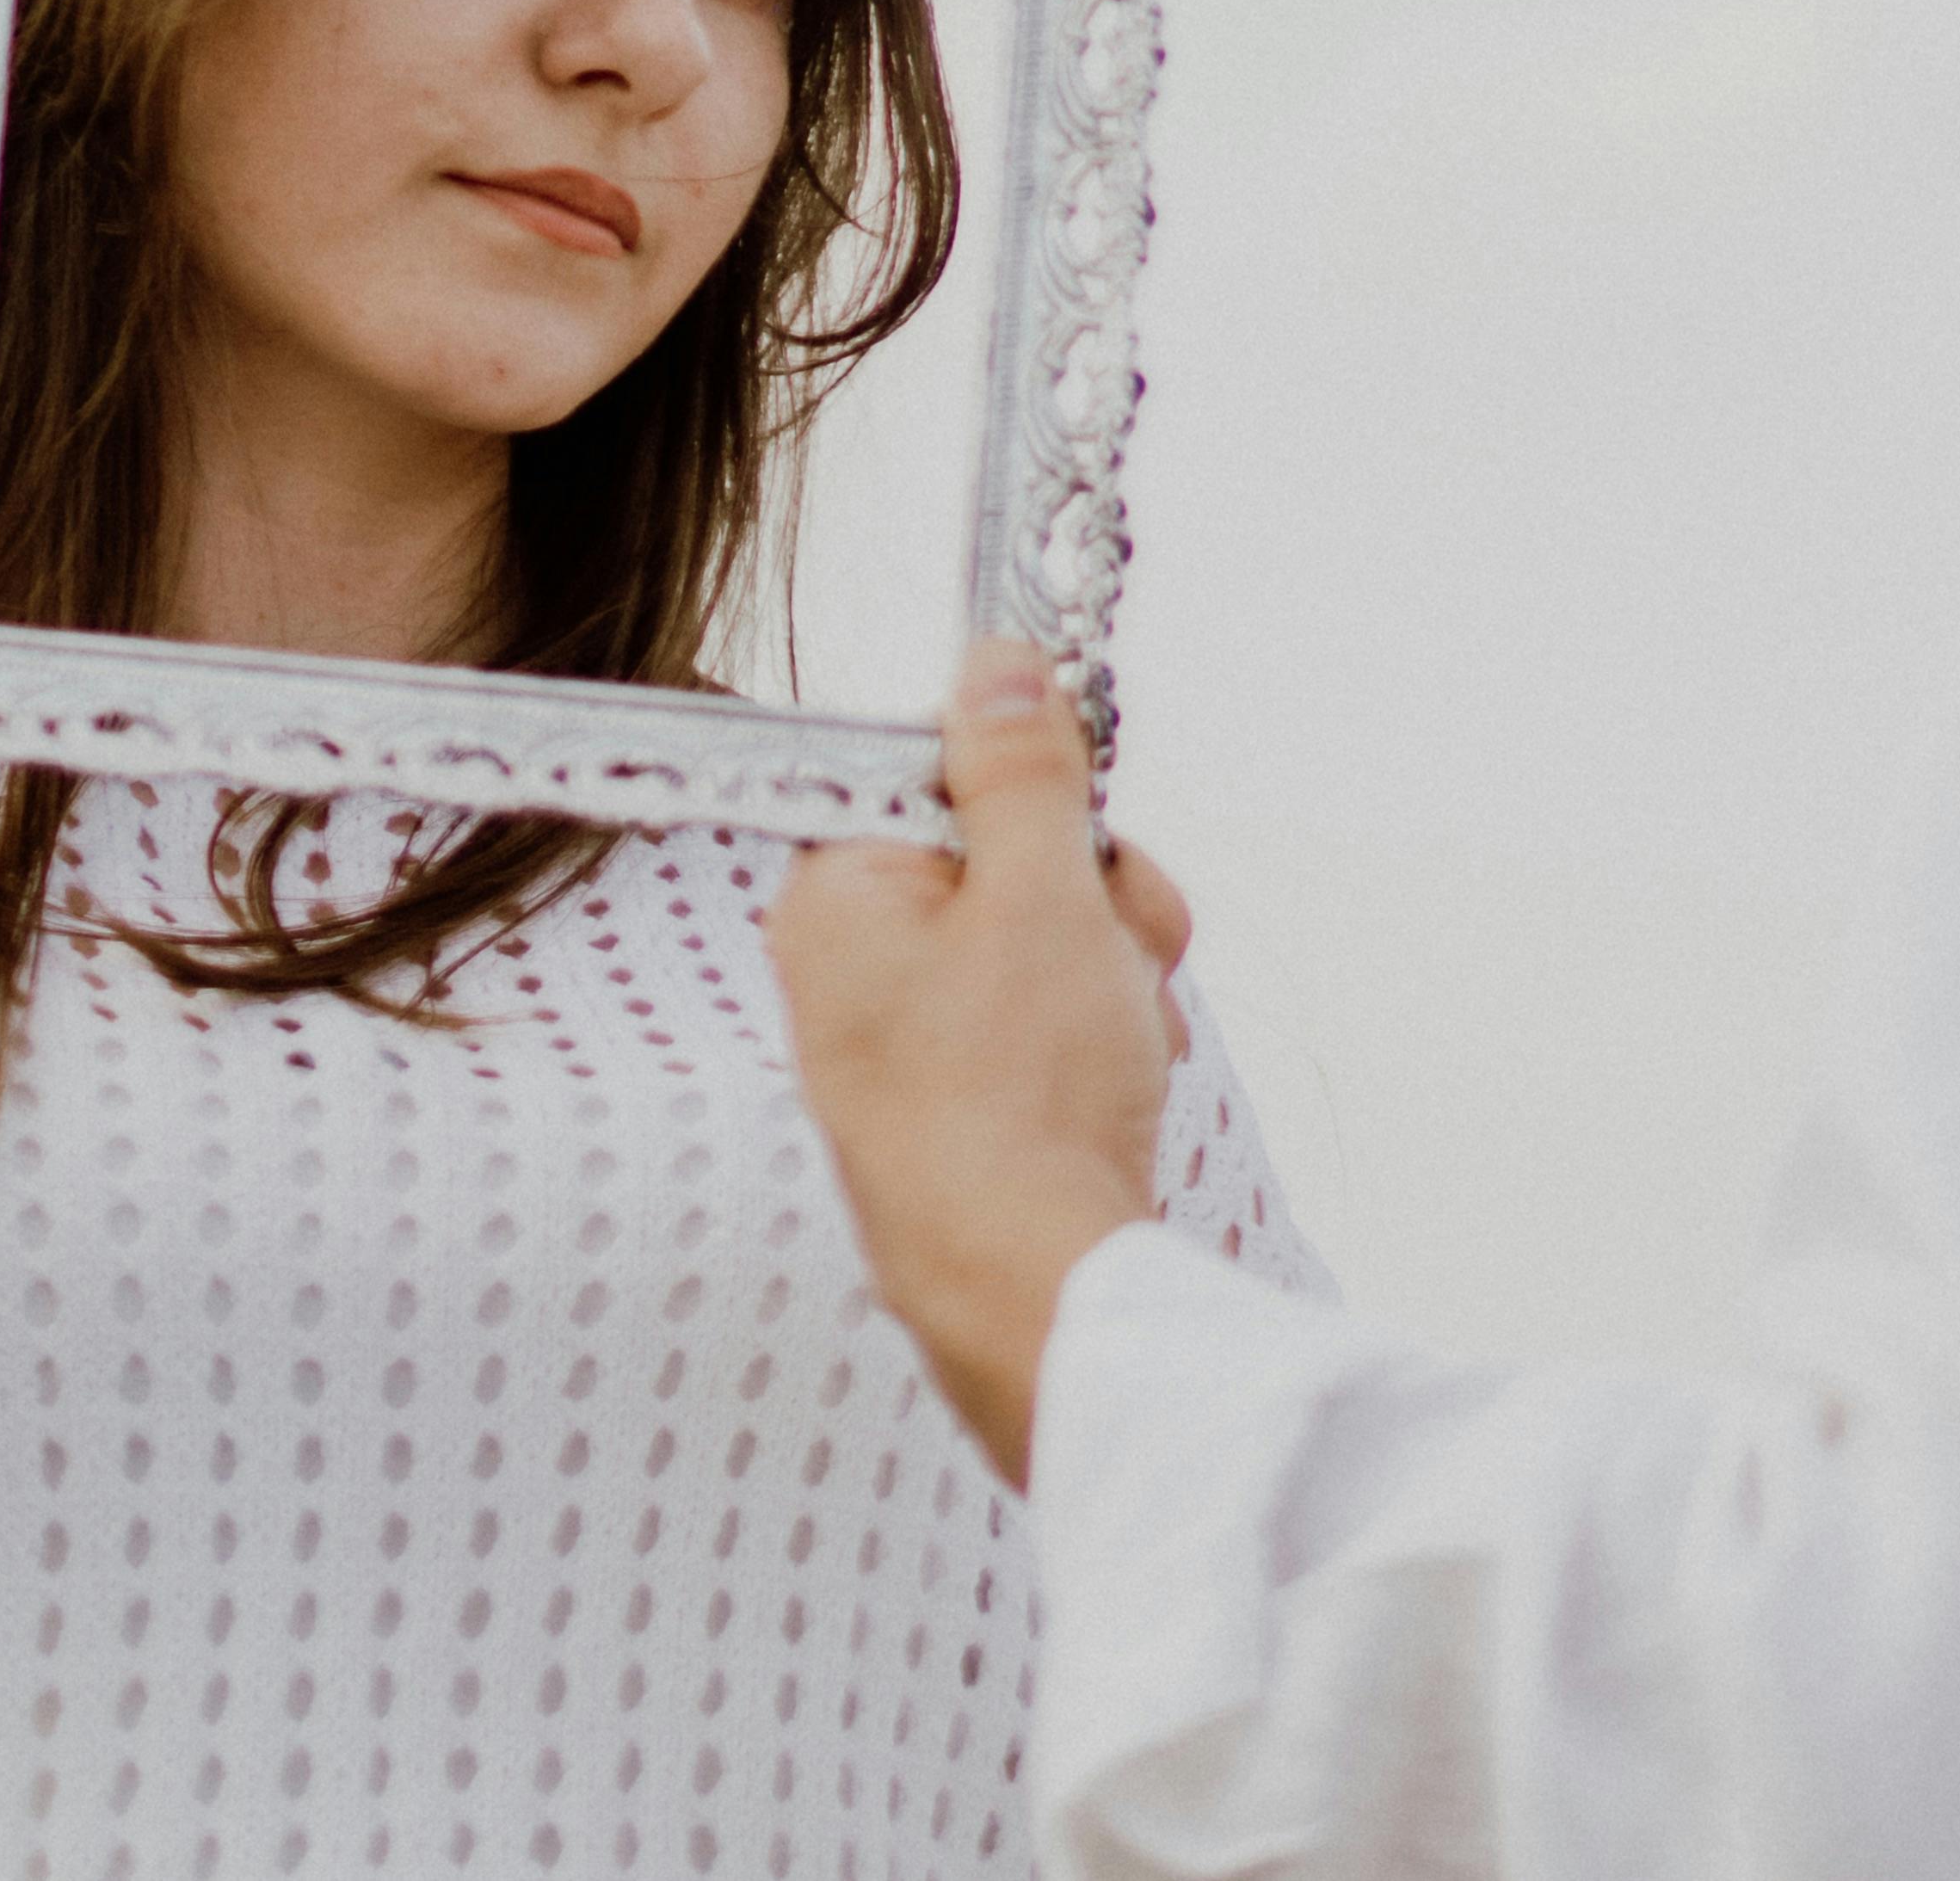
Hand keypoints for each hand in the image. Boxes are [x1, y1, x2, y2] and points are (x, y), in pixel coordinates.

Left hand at [767, 640, 1193, 1489]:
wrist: (1037, 1296)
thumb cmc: (1020, 1097)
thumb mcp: (1040, 890)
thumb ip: (1018, 768)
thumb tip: (993, 663)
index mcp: (835, 897)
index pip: (938, 776)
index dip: (1035, 799)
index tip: (1085, 835)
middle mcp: (847, 968)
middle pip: (1001, 857)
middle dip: (1093, 895)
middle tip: (1123, 946)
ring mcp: (900, 1046)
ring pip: (1041, 941)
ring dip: (1112, 969)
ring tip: (1125, 1035)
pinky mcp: (955, 1110)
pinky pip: (1045, 1024)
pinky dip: (1100, 1040)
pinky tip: (1120, 1082)